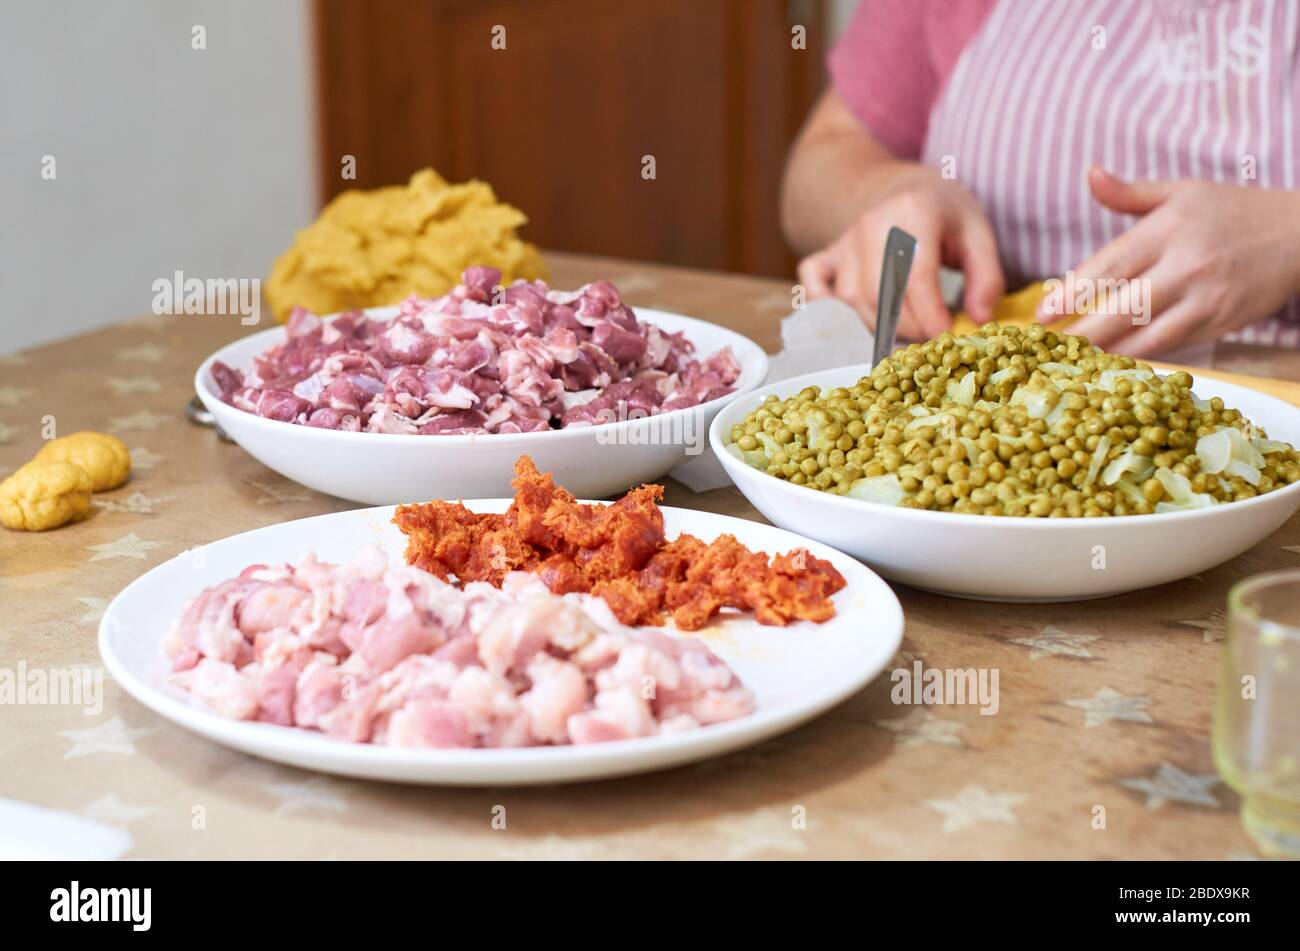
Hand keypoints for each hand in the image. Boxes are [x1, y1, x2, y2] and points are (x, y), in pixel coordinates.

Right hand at [796, 167, 1004, 338]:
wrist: (901, 187)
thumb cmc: (943, 214)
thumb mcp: (978, 233)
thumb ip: (986, 277)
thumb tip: (980, 319)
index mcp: (914, 211)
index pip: (916, 276)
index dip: (929, 314)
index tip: (944, 335)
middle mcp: (871, 224)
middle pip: (880, 293)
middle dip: (905, 327)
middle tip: (928, 340)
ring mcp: (844, 241)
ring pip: (850, 298)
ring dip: (877, 325)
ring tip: (905, 332)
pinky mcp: (827, 254)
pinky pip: (814, 286)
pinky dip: (827, 309)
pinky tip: (856, 319)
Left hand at [1047, 167, 1299, 356]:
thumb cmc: (1230, 211)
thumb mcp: (1181, 192)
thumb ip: (1129, 193)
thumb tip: (1090, 174)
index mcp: (1168, 229)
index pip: (1110, 265)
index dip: (1071, 293)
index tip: (1041, 314)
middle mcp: (1186, 264)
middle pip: (1121, 308)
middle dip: (1080, 332)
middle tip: (1046, 349)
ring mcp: (1205, 297)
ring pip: (1145, 335)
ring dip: (1105, 352)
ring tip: (1071, 362)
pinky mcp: (1221, 322)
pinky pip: (1172, 345)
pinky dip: (1139, 357)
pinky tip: (1111, 364)